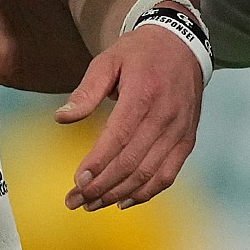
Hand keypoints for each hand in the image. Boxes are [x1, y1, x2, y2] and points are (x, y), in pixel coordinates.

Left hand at [59, 22, 204, 209]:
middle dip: (101, 187)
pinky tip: (123, 201)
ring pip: (149, 174)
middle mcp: (165, 115)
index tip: (76, 182)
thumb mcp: (108, 61)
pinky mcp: (187, 140)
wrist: (182, 44)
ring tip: (92, 204)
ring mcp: (179, 130)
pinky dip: (146, 193)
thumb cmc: (139, 53)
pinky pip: (168, 175)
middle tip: (75, 200)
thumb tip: (62, 118)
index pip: (119, 137)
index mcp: (143, 94)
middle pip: (132, 162)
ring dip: (118, 194)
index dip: (98, 164)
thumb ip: (86, 91)